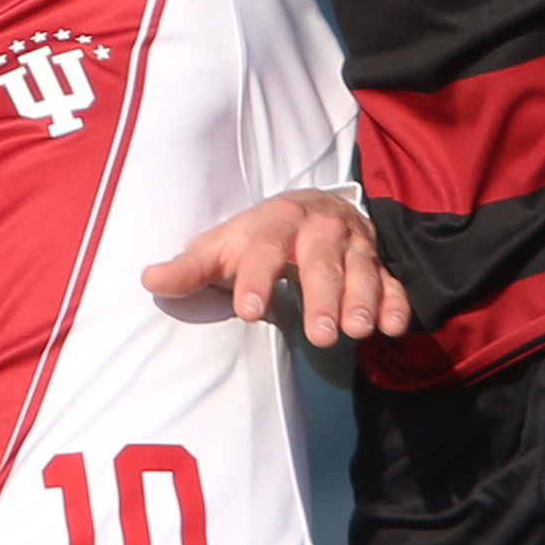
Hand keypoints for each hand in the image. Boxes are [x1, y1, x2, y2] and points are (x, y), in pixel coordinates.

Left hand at [142, 189, 414, 346]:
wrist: (314, 208)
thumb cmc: (259, 236)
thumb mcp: (223, 246)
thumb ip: (191, 267)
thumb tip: (149, 280)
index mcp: (277, 221)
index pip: (265, 248)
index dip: (257, 278)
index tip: (249, 311)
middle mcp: (320, 229)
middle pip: (322, 262)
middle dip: (323, 297)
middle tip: (320, 336)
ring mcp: (354, 245)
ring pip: (362, 271)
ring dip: (362, 300)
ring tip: (358, 331)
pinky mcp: (379, 263)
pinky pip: (392, 282)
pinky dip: (396, 302)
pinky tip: (394, 326)